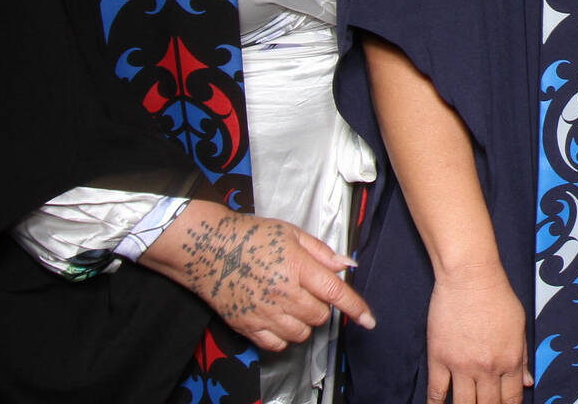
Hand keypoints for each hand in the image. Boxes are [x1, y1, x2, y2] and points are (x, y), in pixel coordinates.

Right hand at [141, 201, 374, 352]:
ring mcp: (264, 313)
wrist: (207, 248)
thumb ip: (321, 252)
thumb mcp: (291, 233)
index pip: (335, 292)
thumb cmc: (251, 236)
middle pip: (320, 315)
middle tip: (307, 289)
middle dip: (322, 305)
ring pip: (302, 333)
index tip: (369, 320)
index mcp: (297, 267)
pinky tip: (278, 318)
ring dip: (304, 321)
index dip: (356, 308)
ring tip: (290, 302)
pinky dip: (284, 336)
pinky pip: (277, 344)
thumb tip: (347, 266)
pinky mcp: (247, 326)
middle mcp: (283, 294)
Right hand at [425, 264, 532, 403]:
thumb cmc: (496, 295)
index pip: (512, 398)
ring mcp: (462, 365)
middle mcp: (487, 367)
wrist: (469, 277)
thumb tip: (527, 381)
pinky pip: (436, 391)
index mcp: (510, 359)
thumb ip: (523, 357)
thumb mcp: (519, 325)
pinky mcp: (439, 358)